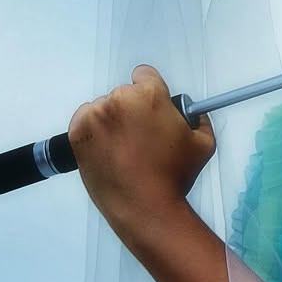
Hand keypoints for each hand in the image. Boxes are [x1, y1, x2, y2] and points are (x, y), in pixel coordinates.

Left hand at [68, 65, 214, 227]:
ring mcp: (95, 117)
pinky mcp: (77, 134)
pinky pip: (85, 121)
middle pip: (124, 94)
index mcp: (150, 95)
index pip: (144, 74)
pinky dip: (94, 131)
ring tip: (124, 146)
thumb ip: (199, 119)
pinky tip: (108, 149)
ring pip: (104, 107)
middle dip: (133, 109)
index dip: (151, 90)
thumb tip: (192, 114)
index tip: (152, 107)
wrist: (143, 206)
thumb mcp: (203, 143)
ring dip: (112, 120)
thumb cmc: (173, 175)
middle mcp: (119, 100)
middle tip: (142, 135)